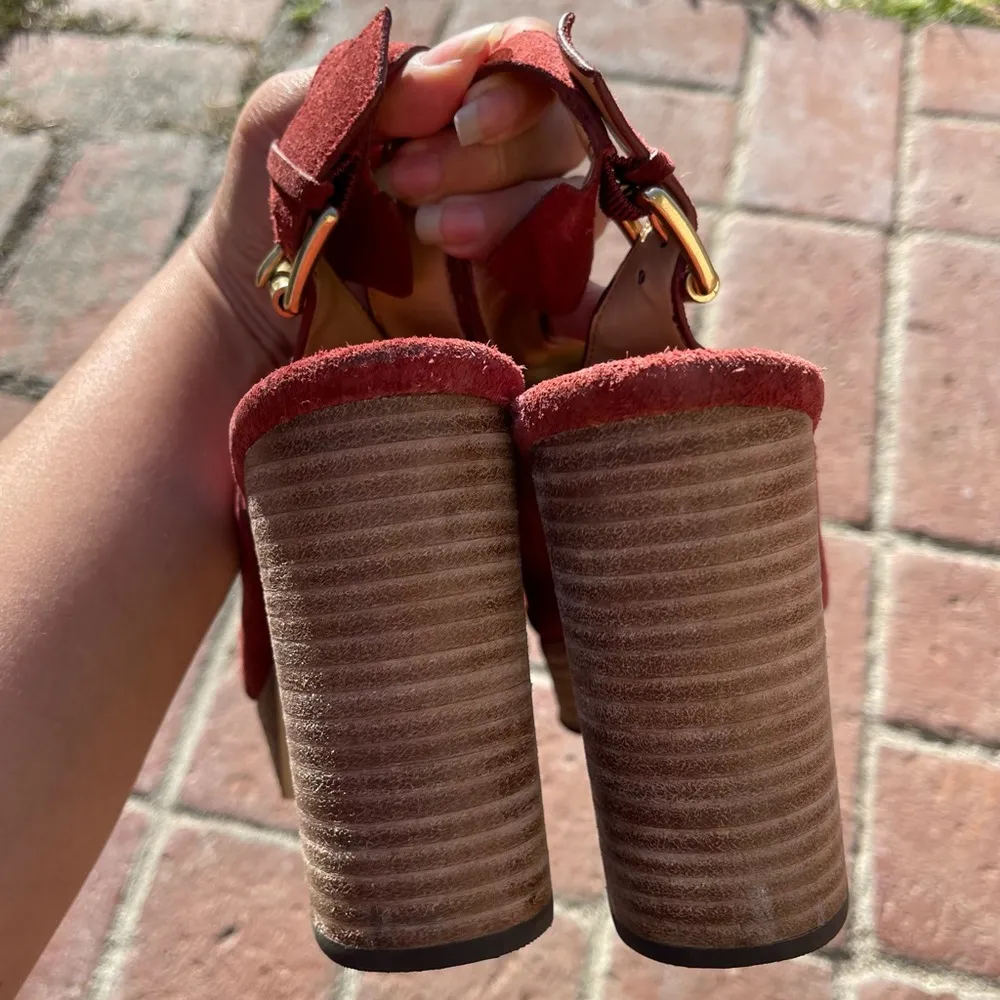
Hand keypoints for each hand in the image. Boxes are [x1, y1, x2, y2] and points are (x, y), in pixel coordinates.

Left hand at [192, 18, 594, 366]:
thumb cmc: (271, 215)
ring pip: (565, 202)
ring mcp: (510, 236)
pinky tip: (547, 305)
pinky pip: (575, 288)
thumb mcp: (284, 129)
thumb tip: (447, 77)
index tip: (456, 120)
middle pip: (552, 133)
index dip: (505, 84)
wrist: (259, 324)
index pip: (519, 65)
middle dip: (485, 155)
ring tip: (435, 234)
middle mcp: (491, 166)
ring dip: (505, 211)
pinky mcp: (517, 306)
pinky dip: (576, 292)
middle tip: (406, 185)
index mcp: (445, 109)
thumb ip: (356, 85)